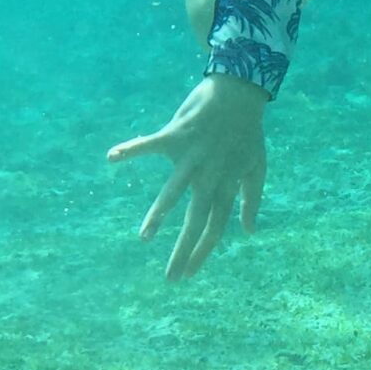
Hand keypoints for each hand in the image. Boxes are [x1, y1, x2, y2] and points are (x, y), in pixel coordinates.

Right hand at [107, 75, 267, 281]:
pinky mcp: (177, 135)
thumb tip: (248, 232)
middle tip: (170, 278)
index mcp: (226, 185)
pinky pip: (151, 144)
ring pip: (174, 192)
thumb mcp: (258, 168)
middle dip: (183, 250)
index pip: (215, 227)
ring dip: (159, 215)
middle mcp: (209, 176)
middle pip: (196, 219)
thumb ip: (252, 200)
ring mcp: (192, 157)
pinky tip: (112, 157)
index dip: (202, 252)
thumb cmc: (248, 131)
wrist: (240, 92)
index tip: (188, 274)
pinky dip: (132, 149)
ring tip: (145, 237)